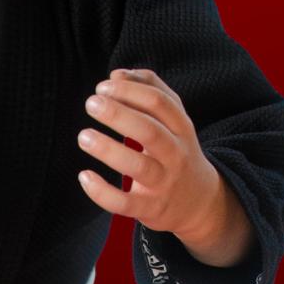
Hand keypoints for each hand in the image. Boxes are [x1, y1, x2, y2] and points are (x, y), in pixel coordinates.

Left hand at [75, 68, 222, 240]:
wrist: (199, 202)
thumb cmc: (176, 151)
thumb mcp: (173, 120)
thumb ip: (149, 90)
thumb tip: (116, 75)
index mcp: (181, 128)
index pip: (159, 103)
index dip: (129, 91)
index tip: (102, 87)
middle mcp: (176, 154)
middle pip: (150, 131)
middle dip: (118, 114)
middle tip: (91, 103)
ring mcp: (164, 183)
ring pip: (138, 166)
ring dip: (108, 149)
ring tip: (84, 136)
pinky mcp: (150, 208)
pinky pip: (126, 203)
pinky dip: (103, 192)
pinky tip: (84, 176)